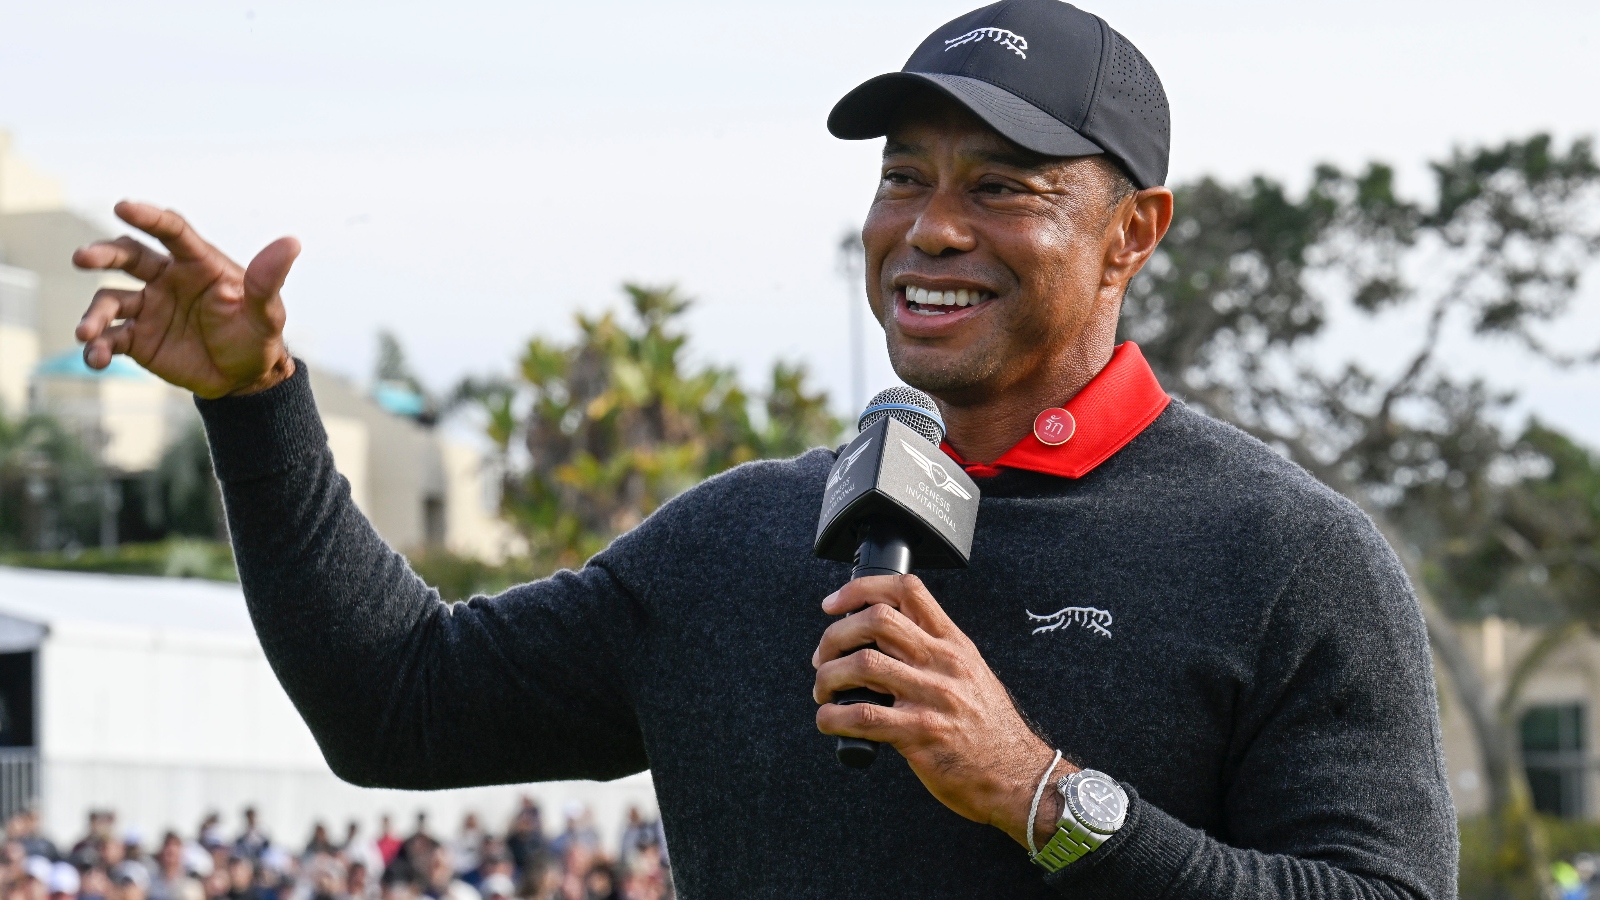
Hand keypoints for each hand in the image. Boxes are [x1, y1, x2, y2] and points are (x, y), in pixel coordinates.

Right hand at [72, 201, 299, 398]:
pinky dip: (98, 347)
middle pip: (128, 256)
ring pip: (110, 299)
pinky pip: (110, 338)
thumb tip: (292, 242)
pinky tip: (96, 358)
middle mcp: (167, 279)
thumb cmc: (257, 336)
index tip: (124, 206)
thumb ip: (268, 280)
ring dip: (95, 314)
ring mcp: (148, 307)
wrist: (244, 378)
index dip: (148, 216)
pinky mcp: (137, 338)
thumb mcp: (267, 312)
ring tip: (86, 331)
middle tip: (84, 258)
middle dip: (103, 253)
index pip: (171, 231)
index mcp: (198, 264)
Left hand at [812, 574, 1075, 848]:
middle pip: (876, 620)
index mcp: (954, 644)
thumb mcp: (972, 673)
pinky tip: (829, 719)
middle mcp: (943, 663)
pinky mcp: (918, 734)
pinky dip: (832, 716)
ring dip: (828, 677)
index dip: (860, 589)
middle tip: (823, 657)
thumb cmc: (993, 730)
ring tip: (824, 691)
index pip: (906, 591)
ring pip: (862, 664)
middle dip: (835, 635)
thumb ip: (935, 651)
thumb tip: (885, 640)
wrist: (1018, 776)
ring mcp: (931, 697)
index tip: (834, 605)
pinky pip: (862, 716)